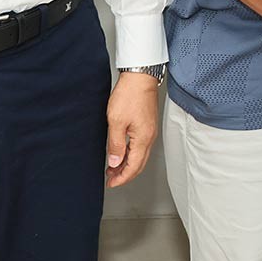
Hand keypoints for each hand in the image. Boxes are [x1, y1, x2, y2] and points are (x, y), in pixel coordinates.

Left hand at [106, 72, 160, 187]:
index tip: (111, 183)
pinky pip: (141, 146)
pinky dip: (131, 154)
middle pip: (139, 164)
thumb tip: (115, 163)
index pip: (134, 166)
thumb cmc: (129, 95)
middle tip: (111, 179)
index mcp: (143, 139)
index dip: (122, 178)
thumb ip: (116, 145)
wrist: (140, 77)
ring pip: (140, 155)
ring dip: (127, 164)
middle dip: (125, 174)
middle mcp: (149, 137)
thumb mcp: (116, 121)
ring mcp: (150, 131)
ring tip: (113, 168)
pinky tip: (122, 152)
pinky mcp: (148, 125)